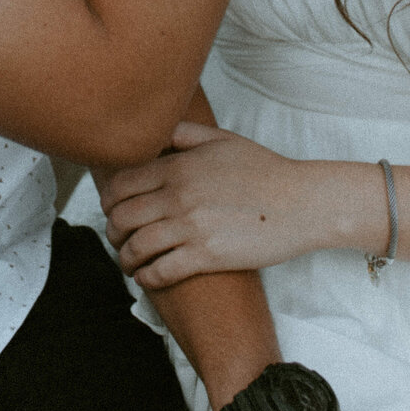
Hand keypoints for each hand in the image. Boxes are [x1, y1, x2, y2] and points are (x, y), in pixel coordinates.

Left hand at [101, 121, 328, 283]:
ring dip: (126, 258)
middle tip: (117, 238)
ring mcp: (192, 227)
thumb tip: (154, 134)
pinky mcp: (207, 256)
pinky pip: (161, 271)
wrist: (301, 202)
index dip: (108, 201)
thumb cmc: (263, 169)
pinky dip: (146, 277)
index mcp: (178, 167)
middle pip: (122, 216)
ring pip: (137, 246)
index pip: (122, 184)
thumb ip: (183, 133)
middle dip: (112, 231)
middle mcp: (179, 196)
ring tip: (129, 262)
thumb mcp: (221, 139)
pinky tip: (147, 277)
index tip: (111, 210)